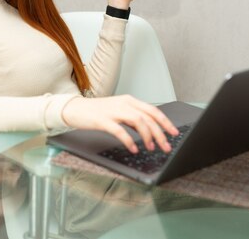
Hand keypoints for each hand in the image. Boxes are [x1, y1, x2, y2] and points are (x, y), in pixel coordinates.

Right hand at [61, 95, 179, 152]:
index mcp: (130, 101)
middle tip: (166, 146)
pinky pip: (120, 130)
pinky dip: (129, 140)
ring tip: (150, 148)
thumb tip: (149, 132)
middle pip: (148, 117)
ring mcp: (113, 111)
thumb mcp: (119, 112)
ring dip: (147, 136)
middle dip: (160, 133)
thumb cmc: (97, 112)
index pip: (153, 110)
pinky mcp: (102, 120)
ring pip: (138, 121)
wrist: (75, 109)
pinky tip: (133, 148)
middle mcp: (124, 103)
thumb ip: (133, 119)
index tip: (174, 133)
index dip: (165, 122)